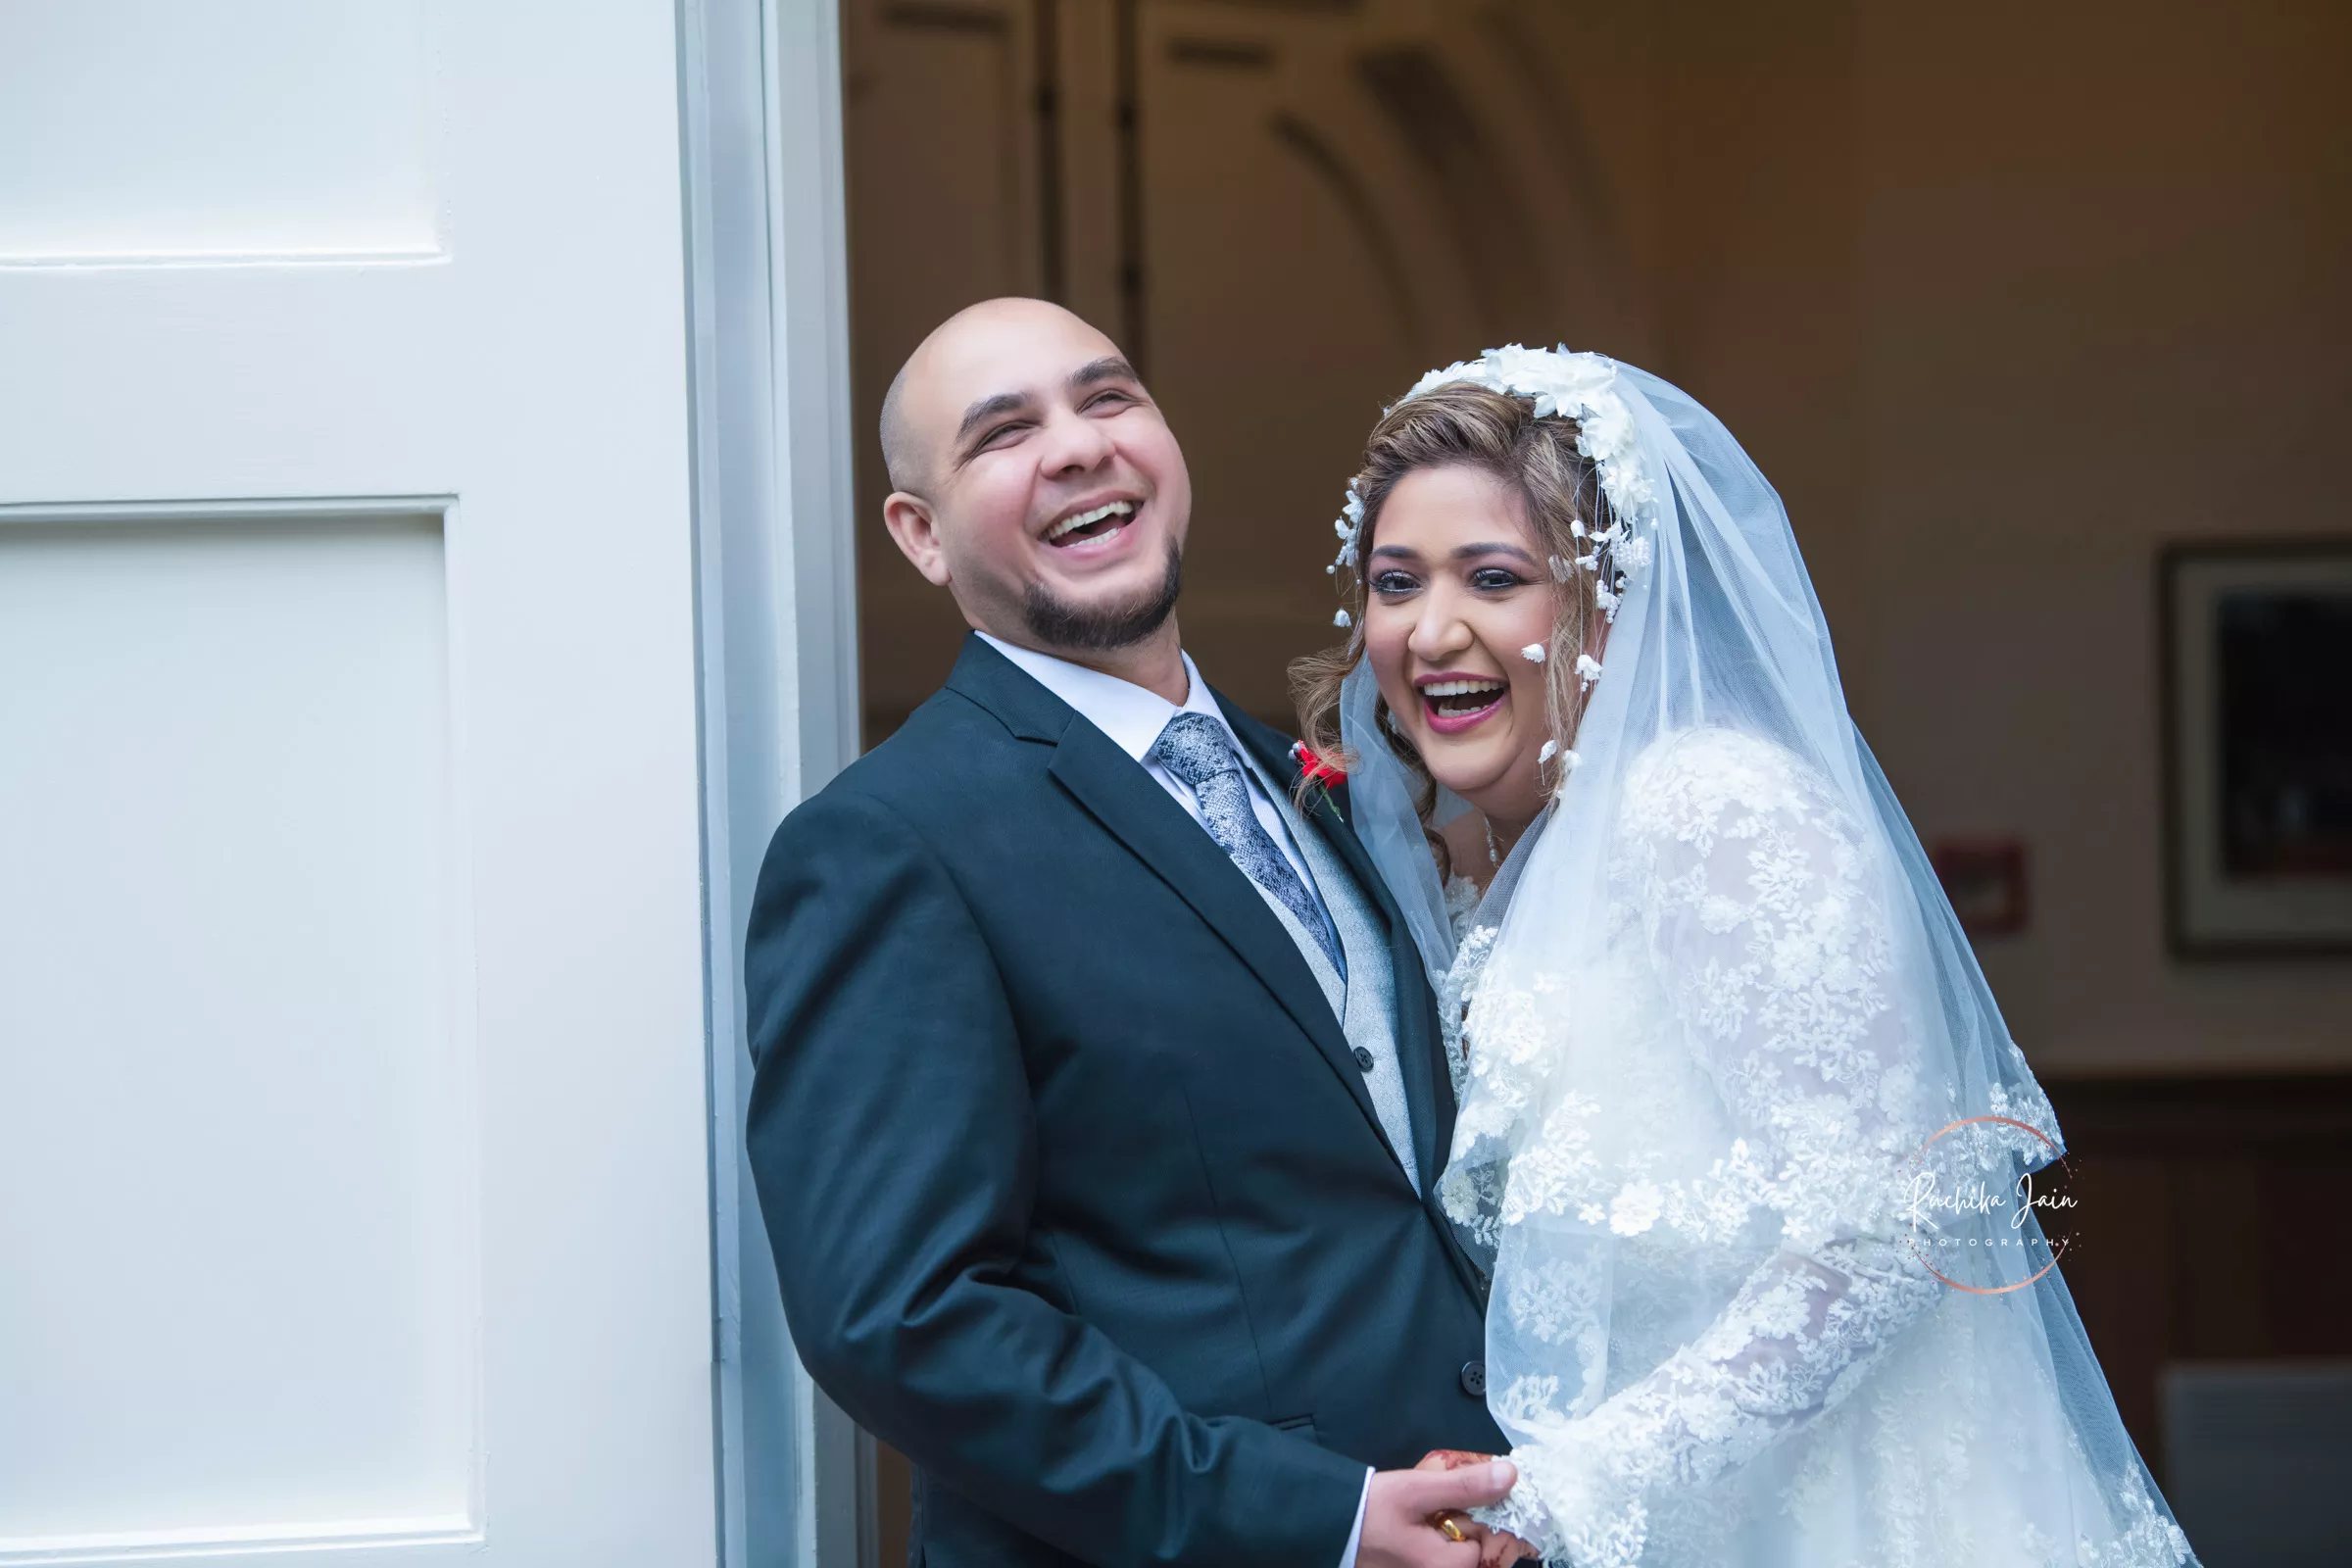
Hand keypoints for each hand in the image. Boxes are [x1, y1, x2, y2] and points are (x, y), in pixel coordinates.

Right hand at [1357, 1456, 1532, 1567]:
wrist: (1323, 1524)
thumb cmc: (1369, 1510)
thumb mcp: (1417, 1490)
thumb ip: (1465, 1485)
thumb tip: (1510, 1475)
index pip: (1488, 1545)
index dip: (1479, 1516)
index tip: (1461, 1497)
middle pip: (1472, 1553)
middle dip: (1464, 1524)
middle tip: (1438, 1504)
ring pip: (1453, 1554)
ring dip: (1449, 1529)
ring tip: (1424, 1511)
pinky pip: (1435, 1556)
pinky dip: (1434, 1538)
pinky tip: (1415, 1523)